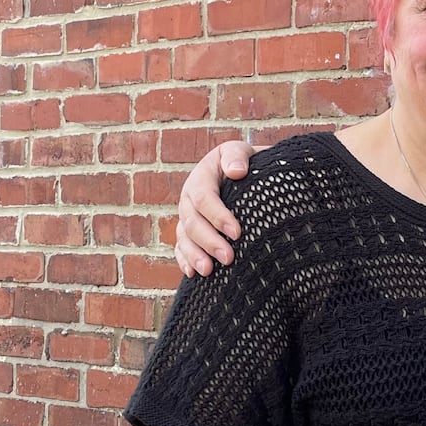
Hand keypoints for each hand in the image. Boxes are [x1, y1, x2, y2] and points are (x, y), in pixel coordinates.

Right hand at [175, 141, 254, 275]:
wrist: (243, 173)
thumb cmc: (244, 163)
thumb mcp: (241, 151)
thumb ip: (237, 156)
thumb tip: (236, 172)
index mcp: (201, 177)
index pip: (204, 198)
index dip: (218, 216)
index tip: (237, 232)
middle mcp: (189, 198)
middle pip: (192, 221)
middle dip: (209, 241)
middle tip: (228, 258)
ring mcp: (187, 216)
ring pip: (184, 237)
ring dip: (194, 255)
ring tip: (208, 271)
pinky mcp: (189, 231)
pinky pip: (181, 246)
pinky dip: (184, 260)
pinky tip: (192, 273)